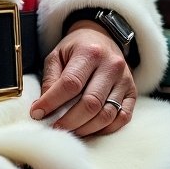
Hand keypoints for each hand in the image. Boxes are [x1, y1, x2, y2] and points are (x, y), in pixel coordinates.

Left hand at [29, 21, 136, 135]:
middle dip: (69, 121)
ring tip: (70, 130)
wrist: (103, 37)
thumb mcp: (57, 55)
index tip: (37, 113)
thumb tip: (42, 108)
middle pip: (90, 103)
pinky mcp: (133, 92)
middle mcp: (111, 65)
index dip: (52, 102)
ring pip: (107, 114)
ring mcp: (124, 80)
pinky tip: (90, 129)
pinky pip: (122, 118)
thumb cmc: (77, 49)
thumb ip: (50, 79)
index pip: (70, 83)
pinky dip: (105, 129)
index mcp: (89, 52)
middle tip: (54, 128)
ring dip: (86, 128)